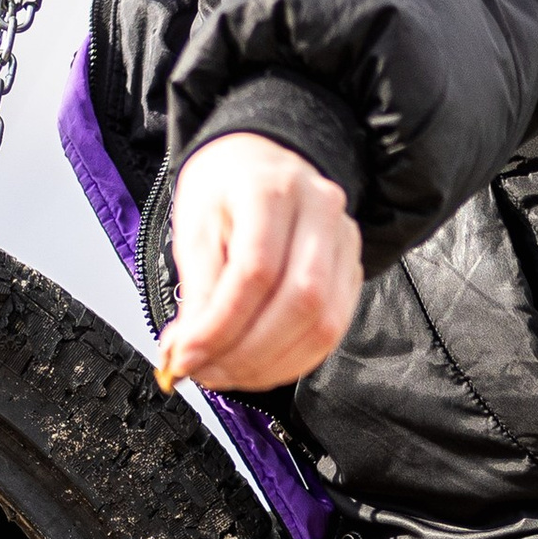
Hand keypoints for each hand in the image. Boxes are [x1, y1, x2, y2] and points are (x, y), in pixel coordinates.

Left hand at [157, 132, 363, 394]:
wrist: (258, 164)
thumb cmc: (223, 192)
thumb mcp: (194, 229)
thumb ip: (196, 292)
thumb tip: (188, 353)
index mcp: (273, 189)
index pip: (256, 271)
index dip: (220, 326)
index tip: (185, 357)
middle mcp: (321, 210)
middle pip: (300, 301)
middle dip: (247, 354)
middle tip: (205, 374)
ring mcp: (344, 241)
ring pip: (323, 324)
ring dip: (270, 366)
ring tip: (225, 374)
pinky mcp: (351, 271)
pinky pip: (331, 331)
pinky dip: (291, 361)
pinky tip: (256, 366)